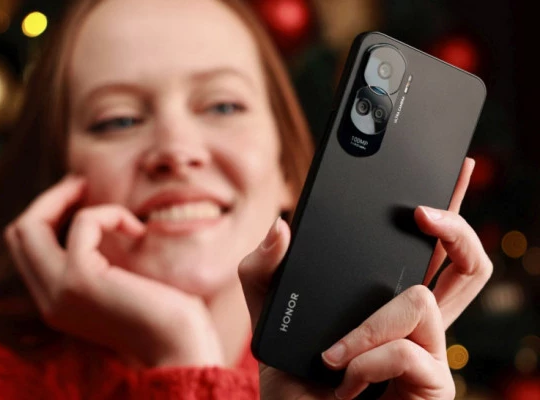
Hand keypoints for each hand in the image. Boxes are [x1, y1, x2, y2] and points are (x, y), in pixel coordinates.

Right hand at [4, 175, 223, 366]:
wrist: (181, 346)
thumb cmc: (163, 314)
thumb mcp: (120, 282)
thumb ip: (97, 261)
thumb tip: (90, 220)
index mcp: (56, 300)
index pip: (26, 249)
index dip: (46, 215)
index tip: (77, 195)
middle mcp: (48, 299)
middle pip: (18, 233)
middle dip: (48, 200)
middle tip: (80, 182)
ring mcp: (59, 290)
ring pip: (29, 226)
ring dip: (63, 197)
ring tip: (92, 189)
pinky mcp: (79, 279)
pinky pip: (83, 223)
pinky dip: (109, 213)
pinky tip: (137, 229)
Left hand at [239, 158, 491, 398]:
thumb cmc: (294, 377)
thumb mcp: (269, 317)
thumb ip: (263, 272)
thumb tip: (280, 226)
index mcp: (384, 298)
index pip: (425, 250)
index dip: (449, 212)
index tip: (458, 167)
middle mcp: (414, 322)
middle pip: (466, 266)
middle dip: (456, 229)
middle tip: (424, 214)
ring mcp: (428, 352)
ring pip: (422, 301)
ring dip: (368, 327)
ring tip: (333, 355)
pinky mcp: (432, 385)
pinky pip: (406, 351)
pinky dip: (365, 362)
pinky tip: (347, 382)